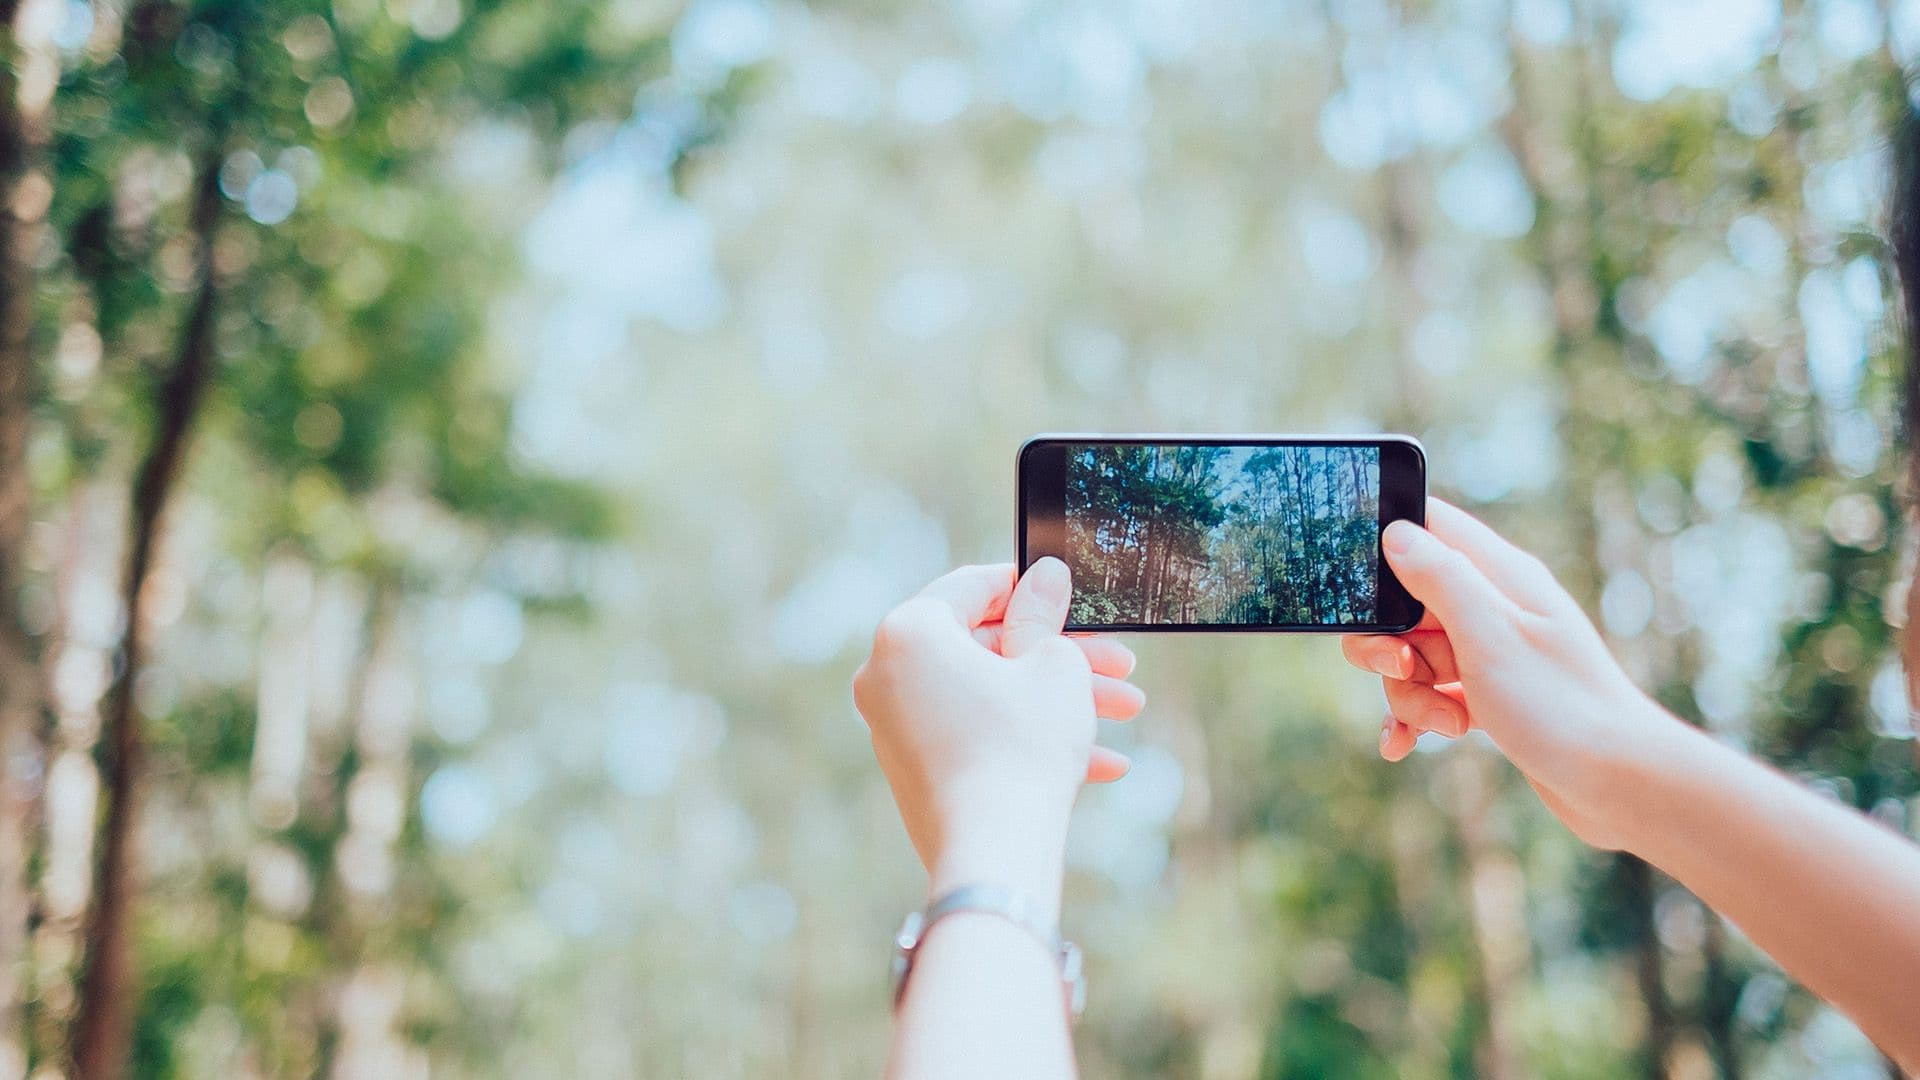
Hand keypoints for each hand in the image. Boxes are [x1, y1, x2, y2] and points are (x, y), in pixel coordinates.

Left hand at [853, 559, 1144, 910]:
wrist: (993, 852)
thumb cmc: (1021, 745)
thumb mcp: (1050, 665)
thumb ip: (1044, 614)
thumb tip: (1045, 575)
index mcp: (909, 632)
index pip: (973, 587)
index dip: (1030, 586)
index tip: (1069, 591)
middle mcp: (887, 675)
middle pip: (988, 648)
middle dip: (1063, 657)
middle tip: (1120, 664)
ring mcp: (896, 726)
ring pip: (991, 696)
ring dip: (1059, 702)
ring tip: (1127, 711)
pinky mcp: (915, 771)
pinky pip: (977, 737)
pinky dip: (1028, 741)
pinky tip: (1102, 765)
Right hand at [1341, 498, 1685, 849]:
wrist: (1619, 783)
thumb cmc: (1561, 706)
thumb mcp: (1489, 635)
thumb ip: (1440, 579)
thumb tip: (1395, 531)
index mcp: (1500, 575)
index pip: (1429, 523)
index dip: (1384, 539)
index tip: (1357, 582)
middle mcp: (1494, 606)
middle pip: (1405, 601)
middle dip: (1387, 641)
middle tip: (1404, 667)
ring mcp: (1491, 652)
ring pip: (1414, 655)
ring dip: (1409, 692)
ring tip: (1447, 723)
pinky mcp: (1490, 694)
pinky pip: (1431, 693)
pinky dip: (1415, 717)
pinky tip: (1402, 746)